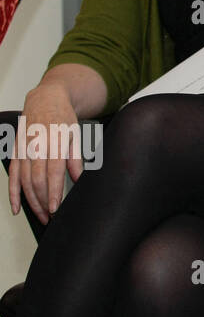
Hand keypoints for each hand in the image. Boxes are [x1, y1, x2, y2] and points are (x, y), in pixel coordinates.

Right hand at [9, 90, 82, 223]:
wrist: (45, 99)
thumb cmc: (63, 117)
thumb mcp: (75, 134)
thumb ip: (75, 158)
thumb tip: (78, 179)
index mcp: (53, 142)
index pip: (53, 173)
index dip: (53, 192)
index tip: (55, 208)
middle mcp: (36, 147)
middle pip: (37, 180)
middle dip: (43, 202)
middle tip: (50, 217)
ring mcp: (23, 150)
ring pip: (24, 181)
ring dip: (31, 201)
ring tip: (41, 216)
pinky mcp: (16, 152)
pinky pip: (13, 176)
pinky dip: (13, 193)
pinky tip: (17, 208)